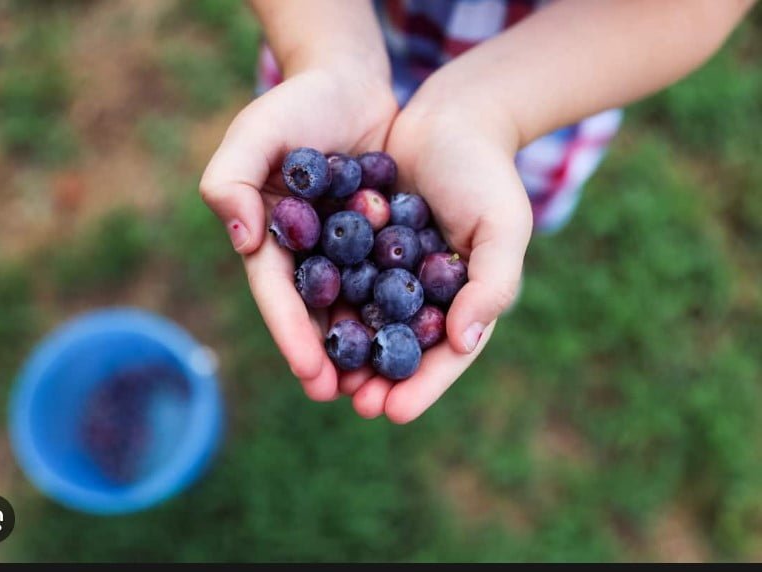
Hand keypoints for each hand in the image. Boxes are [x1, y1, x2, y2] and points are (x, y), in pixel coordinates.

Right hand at [200, 66, 397, 401]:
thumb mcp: (254, 133)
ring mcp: (344, 249)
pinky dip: (399, 310)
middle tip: (347, 398)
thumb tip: (244, 240)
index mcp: (271, 238)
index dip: (293, 335)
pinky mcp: (380, 240)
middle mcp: (306, 253)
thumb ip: (230, 181)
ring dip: (365, 349)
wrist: (350, 80)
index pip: (279, 295)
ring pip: (354, 308)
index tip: (312, 373)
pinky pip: (389, 280)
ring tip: (382, 387)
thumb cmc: (297, 103)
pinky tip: (418, 338)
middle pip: (316, 315)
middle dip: (329, 359)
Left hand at [343, 102, 533, 422]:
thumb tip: (464, 340)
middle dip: (378, 381)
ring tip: (324, 382)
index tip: (396, 412)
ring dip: (346, 355)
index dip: (423, 386)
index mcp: (463, 300)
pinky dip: (326, 306)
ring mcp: (388, 273)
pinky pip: (339, 283)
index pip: (445, 356)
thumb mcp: (502, 226)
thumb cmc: (486, 175)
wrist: (448, 120)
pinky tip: (307, 325)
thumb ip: (491, 283)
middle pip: (400, 349)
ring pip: (366, 324)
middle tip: (356, 406)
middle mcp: (423, 295)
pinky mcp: (356, 247)